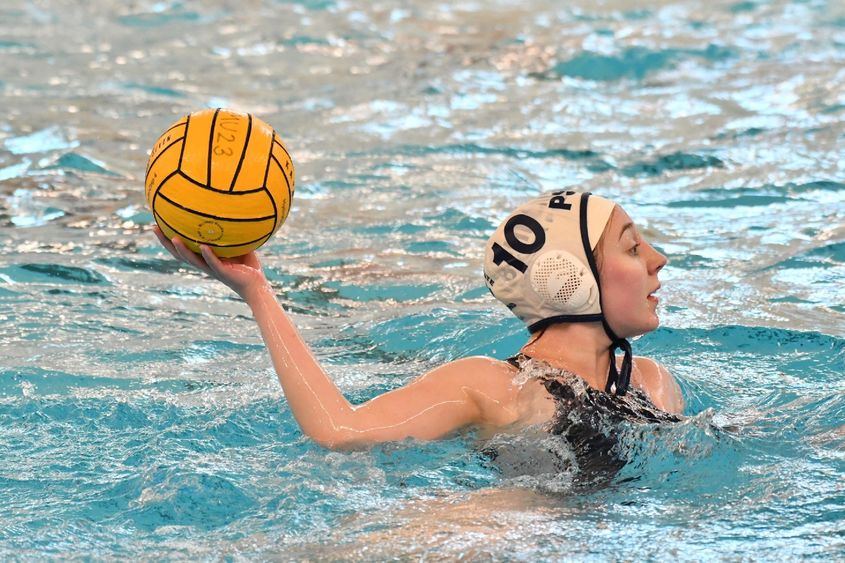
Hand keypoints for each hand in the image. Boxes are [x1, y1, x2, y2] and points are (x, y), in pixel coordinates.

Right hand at [152, 226, 268, 299]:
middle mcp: (204, 264)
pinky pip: (213, 263)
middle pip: (179, 254)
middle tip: (154, 229)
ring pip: (192, 260)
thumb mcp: (238, 244)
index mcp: (204, 259)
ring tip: (174, 238)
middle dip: (166, 242)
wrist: (257, 284)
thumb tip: (231, 211)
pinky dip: (208, 255)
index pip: (182, 248)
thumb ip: (231, 232)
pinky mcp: (223, 272)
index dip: (168, 239)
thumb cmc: (247, 265)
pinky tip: (203, 246)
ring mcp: (213, 269)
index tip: (157, 225)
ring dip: (182, 250)